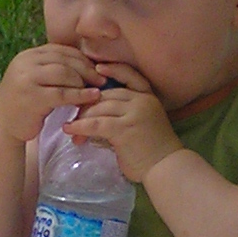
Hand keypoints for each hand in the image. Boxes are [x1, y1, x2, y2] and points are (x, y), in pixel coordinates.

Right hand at [0, 44, 102, 145]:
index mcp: (28, 55)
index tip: (96, 68)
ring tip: (97, 89)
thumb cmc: (23, 104)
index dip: (81, 58)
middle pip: (64, 59)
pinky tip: (92, 97)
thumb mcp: (35, 80)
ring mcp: (28, 79)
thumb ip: (51, 70)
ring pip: (64, 73)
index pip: (60, 50)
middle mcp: (26, 63)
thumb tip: (82, 65)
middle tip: (102, 78)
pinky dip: (80, 95)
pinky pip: (63, 93)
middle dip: (86, 68)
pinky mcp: (33, 97)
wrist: (1, 125)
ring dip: (84, 81)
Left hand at [68, 62, 182, 181]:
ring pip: (100, 108)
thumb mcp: (143, 124)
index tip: (97, 68)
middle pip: (106, 94)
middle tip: (74, 117)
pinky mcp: (124, 129)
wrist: (167, 168)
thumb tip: (98, 116)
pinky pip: (96, 124)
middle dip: (88, 105)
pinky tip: (70, 130)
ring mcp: (133, 113)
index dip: (113, 70)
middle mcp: (141, 101)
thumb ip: (125, 115)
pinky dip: (81, 126)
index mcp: (148, 98)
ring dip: (82, 118)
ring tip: (70, 129)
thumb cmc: (154, 152)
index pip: (130, 76)